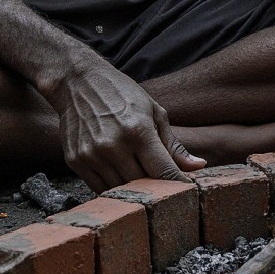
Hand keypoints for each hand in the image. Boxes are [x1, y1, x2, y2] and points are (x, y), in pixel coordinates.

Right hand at [46, 57, 205, 191]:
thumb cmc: (121, 93)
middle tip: (163, 185)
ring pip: (120, 190)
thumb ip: (174, 145)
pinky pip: (98, 187)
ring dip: (133, 189)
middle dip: (156, 187)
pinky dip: (112, 187)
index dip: (178, 185)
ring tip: (140, 177)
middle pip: (142, 185)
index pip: (164, 172)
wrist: (77, 82)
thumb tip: (199, 166)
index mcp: (138, 131)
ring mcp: (92, 155)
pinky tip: (120, 175)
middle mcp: (113, 146)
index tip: (187, 191)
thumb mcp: (154, 112)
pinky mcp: (75, 161)